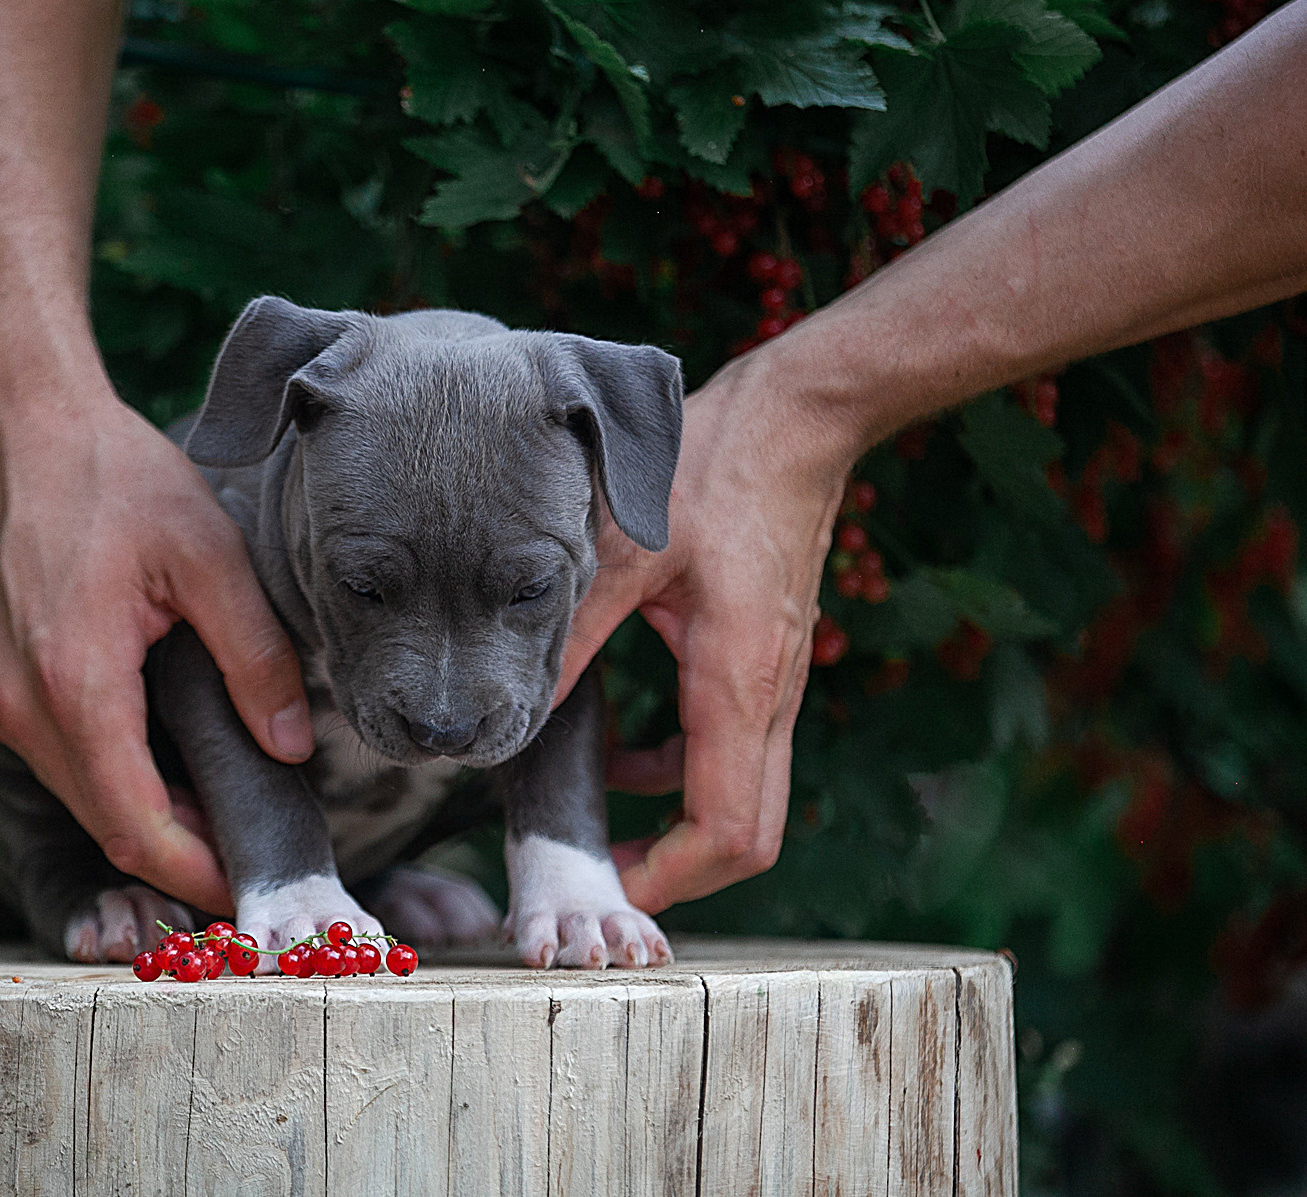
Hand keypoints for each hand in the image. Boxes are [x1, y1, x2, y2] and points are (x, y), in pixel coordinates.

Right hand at [0, 375, 313, 915]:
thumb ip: (255, 657)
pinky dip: (114, 776)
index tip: (253, 891)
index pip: (138, 828)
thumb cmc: (111, 473)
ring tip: (222, 816)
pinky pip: (59, 755)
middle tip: (252, 861)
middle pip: (107, 824)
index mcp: (72, 684)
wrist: (15, 420)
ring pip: (81, 794)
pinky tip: (169, 759)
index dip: (198, 874)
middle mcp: (17, 705)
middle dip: (181, 858)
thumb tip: (294, 746)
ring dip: (148, 818)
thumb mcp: (206, 555)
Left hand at [555, 345, 853, 912]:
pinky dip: (677, 764)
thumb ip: (567, 637)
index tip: (607, 889)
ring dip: (671, 815)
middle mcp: (770, 697)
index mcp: (738, 685)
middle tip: (600, 872)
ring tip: (594, 803)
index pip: (726, 833)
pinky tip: (622, 733)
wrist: (796, 416)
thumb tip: (510, 713)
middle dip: (677, 870)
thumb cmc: (712, 470)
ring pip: (741, 793)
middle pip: (748, 835)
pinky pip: (730, 746)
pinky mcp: (766, 658)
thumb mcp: (622, 553)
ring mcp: (776, 680)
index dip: (669, 880)